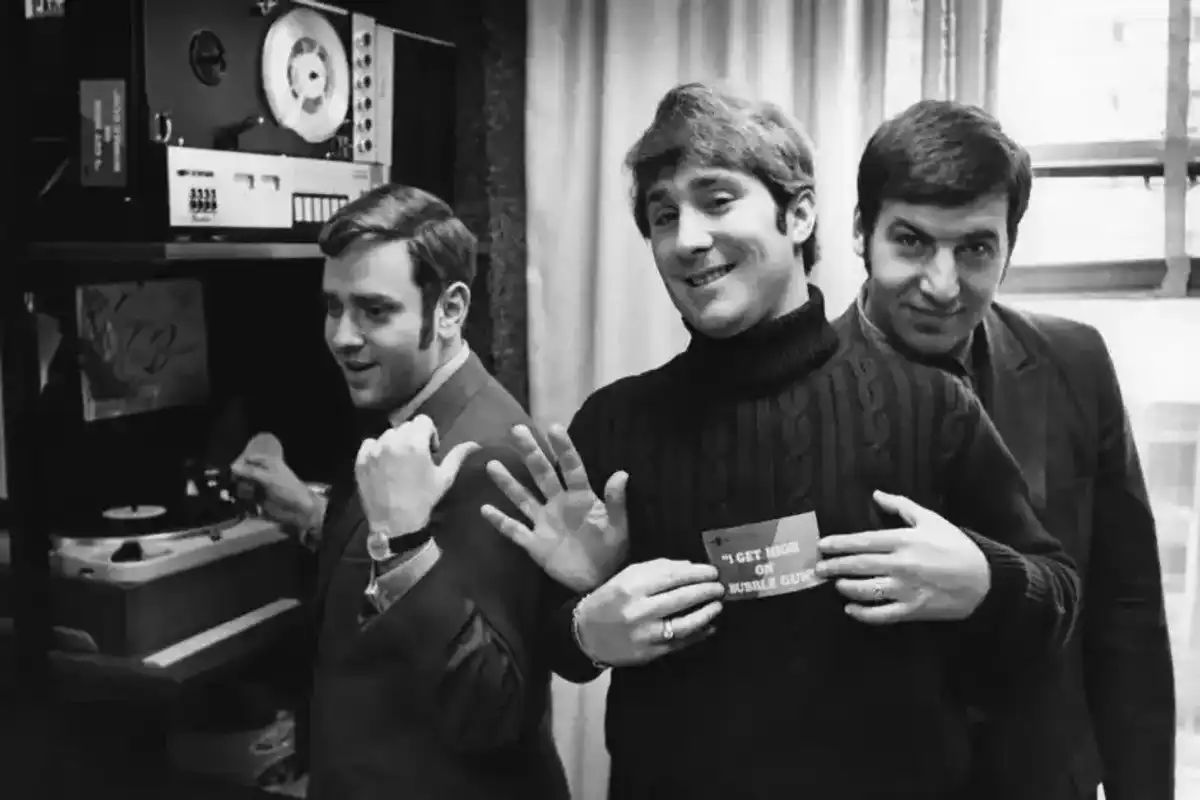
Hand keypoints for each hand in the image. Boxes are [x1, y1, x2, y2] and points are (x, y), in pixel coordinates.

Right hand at [230, 447, 319, 531]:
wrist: (299, 509)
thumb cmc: (286, 489)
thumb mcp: (268, 478)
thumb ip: (250, 472)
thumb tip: (233, 467)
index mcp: (269, 464)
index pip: (250, 459)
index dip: (240, 463)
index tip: (227, 470)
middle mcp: (264, 473)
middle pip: (246, 472)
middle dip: (236, 476)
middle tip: (224, 482)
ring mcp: (262, 486)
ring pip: (245, 484)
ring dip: (237, 488)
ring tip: (227, 492)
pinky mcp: (260, 499)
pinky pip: (247, 497)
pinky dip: (241, 498)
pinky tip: (234, 500)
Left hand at [355, 414, 479, 537]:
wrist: (395, 524)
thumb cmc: (423, 500)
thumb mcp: (445, 478)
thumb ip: (458, 456)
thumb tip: (474, 444)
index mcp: (415, 443)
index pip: (423, 420)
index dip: (429, 434)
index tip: (429, 451)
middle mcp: (393, 441)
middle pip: (406, 426)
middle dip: (413, 438)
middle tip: (415, 459)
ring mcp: (374, 450)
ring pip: (388, 435)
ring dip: (396, 444)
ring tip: (399, 464)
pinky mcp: (361, 460)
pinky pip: (370, 444)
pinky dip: (377, 450)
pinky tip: (384, 466)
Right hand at [480, 423, 627, 592]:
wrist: (599, 581)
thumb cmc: (612, 550)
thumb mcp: (619, 526)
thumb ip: (617, 502)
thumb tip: (622, 473)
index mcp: (581, 498)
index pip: (571, 467)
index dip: (563, 448)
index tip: (553, 427)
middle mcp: (558, 504)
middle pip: (542, 474)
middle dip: (531, 453)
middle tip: (517, 430)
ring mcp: (544, 522)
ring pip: (523, 497)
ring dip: (508, 482)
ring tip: (493, 465)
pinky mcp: (534, 543)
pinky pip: (514, 529)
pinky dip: (500, 521)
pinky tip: (485, 509)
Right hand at [575, 559, 724, 665]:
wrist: (586, 634)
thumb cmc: (609, 600)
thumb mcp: (626, 577)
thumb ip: (657, 569)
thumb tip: (690, 567)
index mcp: (632, 587)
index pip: (673, 576)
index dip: (697, 573)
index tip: (712, 571)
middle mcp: (639, 610)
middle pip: (682, 598)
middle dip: (706, 591)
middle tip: (721, 587)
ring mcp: (645, 634)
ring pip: (684, 624)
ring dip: (706, 614)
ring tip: (718, 605)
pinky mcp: (650, 653)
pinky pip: (680, 643)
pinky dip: (698, 635)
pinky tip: (709, 627)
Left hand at [815, 490, 990, 623]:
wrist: (986, 580)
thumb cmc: (956, 546)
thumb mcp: (931, 520)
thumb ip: (901, 506)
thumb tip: (876, 495)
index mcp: (904, 540)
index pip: (863, 541)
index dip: (839, 544)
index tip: (822, 546)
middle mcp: (901, 564)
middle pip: (858, 565)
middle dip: (834, 566)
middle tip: (818, 568)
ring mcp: (906, 589)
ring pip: (865, 590)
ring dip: (846, 587)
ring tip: (836, 584)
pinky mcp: (913, 610)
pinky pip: (881, 614)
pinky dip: (862, 614)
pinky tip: (850, 609)